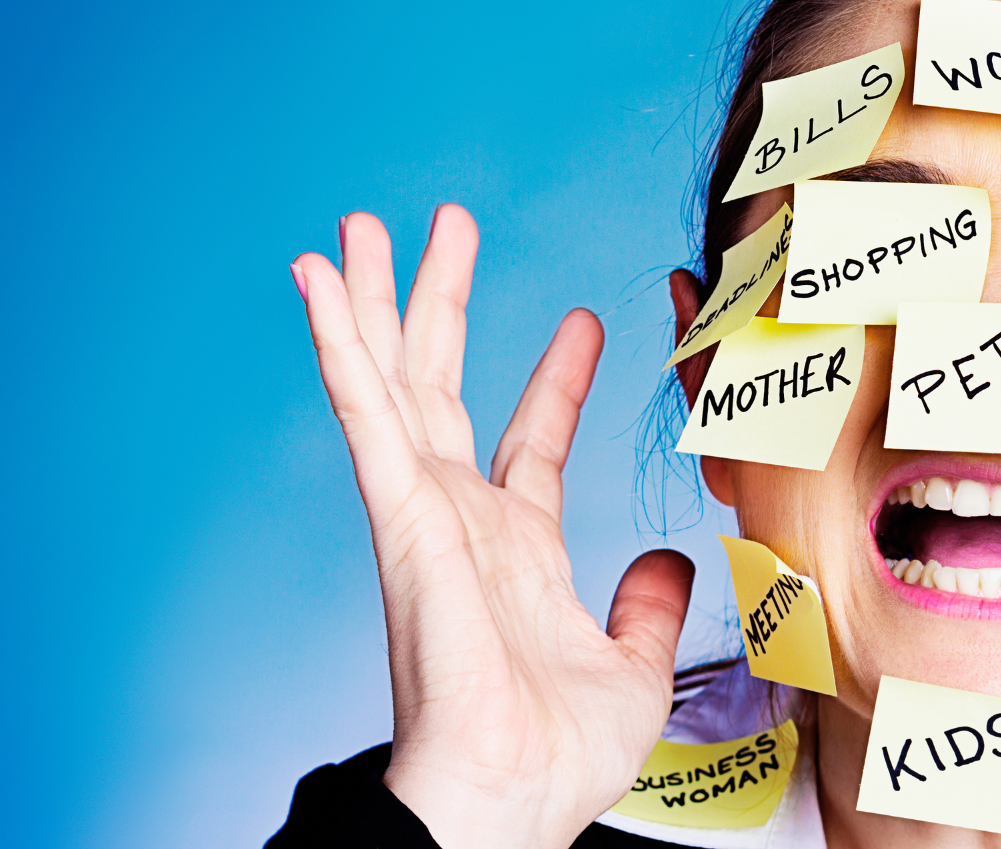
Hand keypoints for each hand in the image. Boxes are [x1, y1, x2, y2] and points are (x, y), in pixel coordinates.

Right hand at [291, 207, 694, 848]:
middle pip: (447, 384)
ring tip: (359, 225)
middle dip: (443, 303)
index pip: (534, 440)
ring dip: (374, 298)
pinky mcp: (398, 511)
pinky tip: (315, 279)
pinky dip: (338, 340)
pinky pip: (365, 409)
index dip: (559, 378)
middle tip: (446, 224)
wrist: (511, 798)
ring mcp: (424, 510)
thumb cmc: (559, 757)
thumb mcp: (636, 665)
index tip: (588, 319)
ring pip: (393, 378)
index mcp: (519, 549)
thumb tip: (670, 559)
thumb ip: (650, 604)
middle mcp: (463, 518)